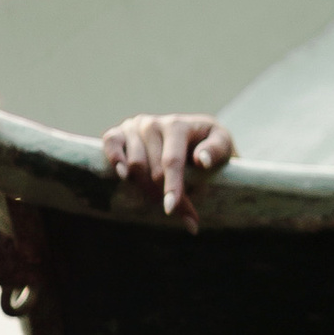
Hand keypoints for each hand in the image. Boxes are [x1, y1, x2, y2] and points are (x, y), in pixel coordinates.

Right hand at [101, 112, 232, 228]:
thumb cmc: (209, 143)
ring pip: (133, 164)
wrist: (194, 133)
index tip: (171, 209)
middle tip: (174, 210)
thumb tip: (201, 160)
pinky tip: (122, 175)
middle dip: (161, 193)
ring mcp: (135, 127)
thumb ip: (216, 150)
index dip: (172, 186)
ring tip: (156, 196)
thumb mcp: (223, 144)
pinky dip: (114, 158)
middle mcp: (154, 124)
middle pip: (151, 169)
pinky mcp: (120, 132)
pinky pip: (110, 142)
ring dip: (143, 186)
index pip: (172, 161)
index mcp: (178, 125)